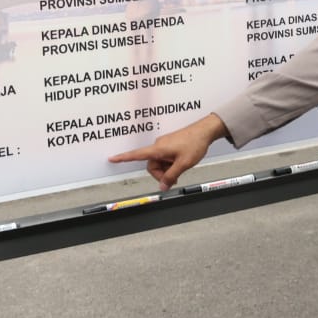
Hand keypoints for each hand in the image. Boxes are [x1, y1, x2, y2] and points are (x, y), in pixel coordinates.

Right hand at [109, 114, 226, 189]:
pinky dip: (170, 163)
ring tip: (180, 166)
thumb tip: (163, 186)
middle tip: (175, 176)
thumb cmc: (195, 143)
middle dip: (161, 174)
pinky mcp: (170, 144)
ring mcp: (164, 144)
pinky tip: (181, 161)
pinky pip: (165, 158)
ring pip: (159, 163)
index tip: (112, 158)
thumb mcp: (183, 164)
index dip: (123, 158)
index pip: (136, 155)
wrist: (205, 131)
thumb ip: (171, 176)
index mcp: (158, 149)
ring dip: (167, 169)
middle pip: (152, 165)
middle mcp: (159, 145)